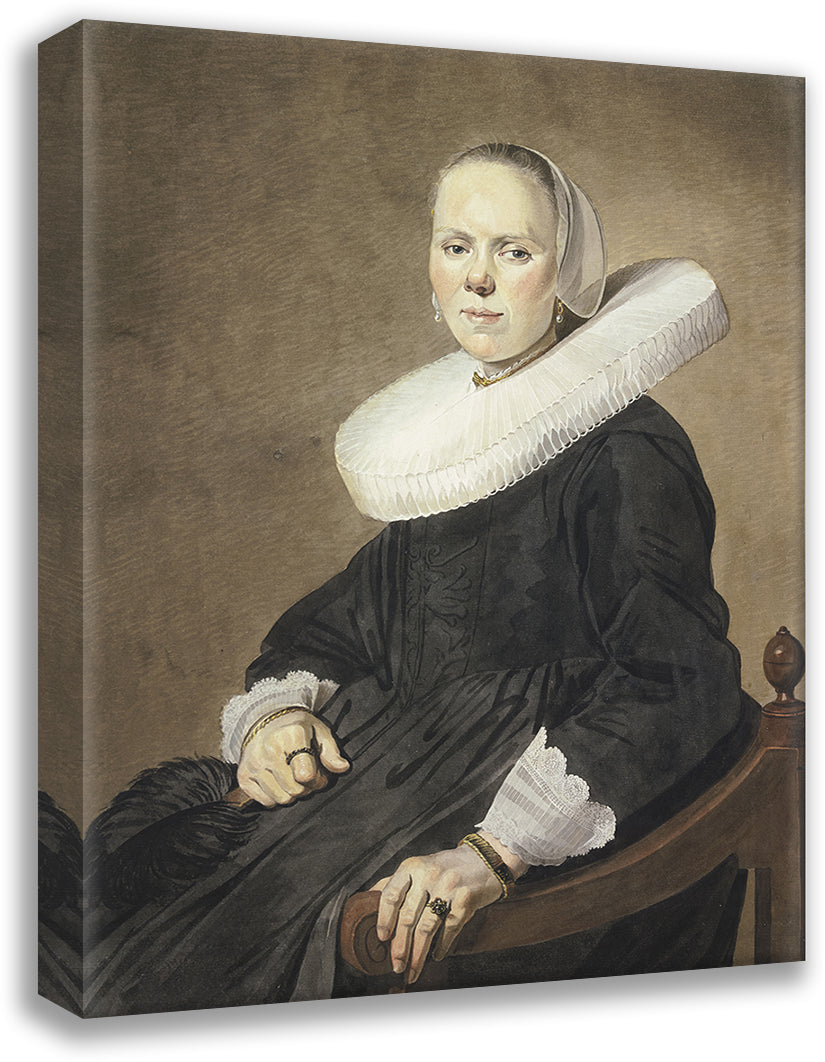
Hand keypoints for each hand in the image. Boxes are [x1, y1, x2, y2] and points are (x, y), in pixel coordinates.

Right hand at [236, 709, 349, 805]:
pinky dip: (275, 797)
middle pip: (295, 790)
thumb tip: (342, 768)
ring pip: (281, 799)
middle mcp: (269, 750)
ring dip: (292, 794)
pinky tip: (278, 782)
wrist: (264, 721)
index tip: (320, 774)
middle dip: (307, 788)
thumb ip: (331, 751)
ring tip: (293, 779)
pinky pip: (265, 802)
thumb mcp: (319, 731)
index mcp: (291, 735)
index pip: (306, 775)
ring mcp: (253, 764)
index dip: (318, 780)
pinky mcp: (243, 776)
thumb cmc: (296, 728)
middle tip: (308, 777)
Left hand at [372, 835, 526, 983]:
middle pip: (408, 917)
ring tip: (412, 970)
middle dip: (400, 946)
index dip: (384, 920)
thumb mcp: (419, 866)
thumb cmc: (446, 867)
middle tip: (396, 965)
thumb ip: (397, 882)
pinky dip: (442, 946)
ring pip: (427, 928)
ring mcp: (449, 886)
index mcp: (412, 866)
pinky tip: (437, 955)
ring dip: (418, 954)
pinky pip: (450, 928)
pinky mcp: (467, 898)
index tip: (382, 939)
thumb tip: (368, 898)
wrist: (484, 859)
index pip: (391, 895)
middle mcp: (429, 874)